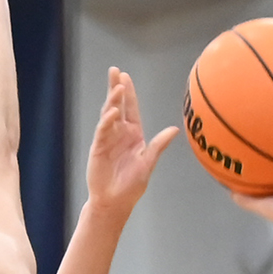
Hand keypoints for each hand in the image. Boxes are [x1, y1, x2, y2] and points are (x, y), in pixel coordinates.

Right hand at [81, 66, 180, 214]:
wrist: (115, 202)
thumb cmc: (131, 186)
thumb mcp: (148, 163)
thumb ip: (159, 145)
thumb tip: (174, 129)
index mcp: (132, 134)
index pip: (130, 108)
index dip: (128, 92)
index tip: (125, 76)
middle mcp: (119, 134)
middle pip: (117, 106)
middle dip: (115, 88)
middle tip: (114, 71)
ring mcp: (107, 140)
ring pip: (109, 115)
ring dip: (112, 101)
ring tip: (115, 86)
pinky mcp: (98, 149)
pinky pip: (103, 132)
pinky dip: (107, 122)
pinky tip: (112, 112)